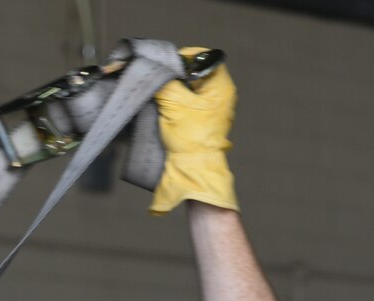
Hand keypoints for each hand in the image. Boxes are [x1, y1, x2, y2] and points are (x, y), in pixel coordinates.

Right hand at [150, 48, 236, 214]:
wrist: (192, 170)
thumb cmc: (190, 137)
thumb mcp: (174, 103)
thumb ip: (165, 81)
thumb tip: (152, 68)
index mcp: (221, 86)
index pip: (204, 57)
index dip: (184, 58)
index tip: (167, 65)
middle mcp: (220, 94)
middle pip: (195, 71)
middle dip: (175, 74)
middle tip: (160, 79)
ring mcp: (211, 108)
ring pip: (189, 87)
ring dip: (173, 89)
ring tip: (160, 94)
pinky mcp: (201, 120)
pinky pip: (187, 102)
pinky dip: (175, 101)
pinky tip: (163, 106)